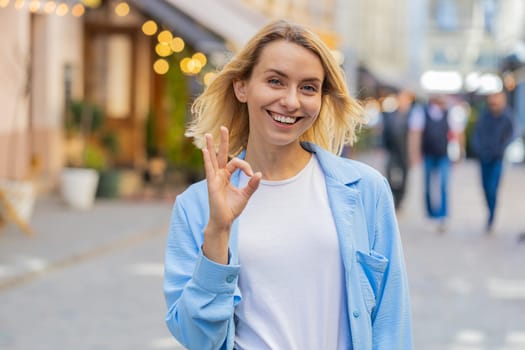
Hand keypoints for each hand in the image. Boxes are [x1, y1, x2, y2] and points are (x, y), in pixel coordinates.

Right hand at [202, 126, 260, 263]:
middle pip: (221, 154)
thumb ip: (252, 184)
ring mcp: (214, 178)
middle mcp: (219, 175)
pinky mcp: (212, 184)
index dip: (245, 165)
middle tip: (223, 127)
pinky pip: (209, 169)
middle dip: (223, 141)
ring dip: (211, 146)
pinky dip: (207, 159)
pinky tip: (205, 150)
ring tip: (209, 134)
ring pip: (213, 159)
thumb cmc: (232, 209)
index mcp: (226, 176)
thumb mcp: (246, 195)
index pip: (236, 163)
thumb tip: (259, 173)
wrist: (224, 221)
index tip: (251, 174)